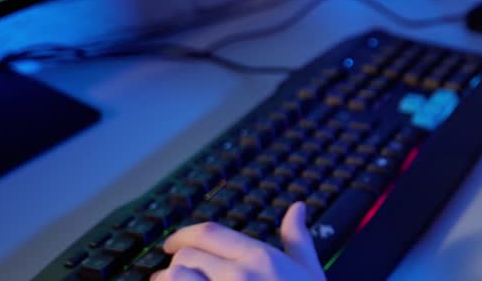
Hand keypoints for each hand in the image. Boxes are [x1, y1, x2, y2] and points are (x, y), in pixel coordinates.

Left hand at [151, 202, 324, 280]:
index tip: (171, 244)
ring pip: (172, 278)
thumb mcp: (310, 272)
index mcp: (260, 258)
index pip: (208, 233)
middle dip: (176, 266)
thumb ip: (298, 239)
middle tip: (175, 276)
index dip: (182, 236)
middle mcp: (237, 275)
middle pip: (185, 257)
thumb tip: (297, 208)